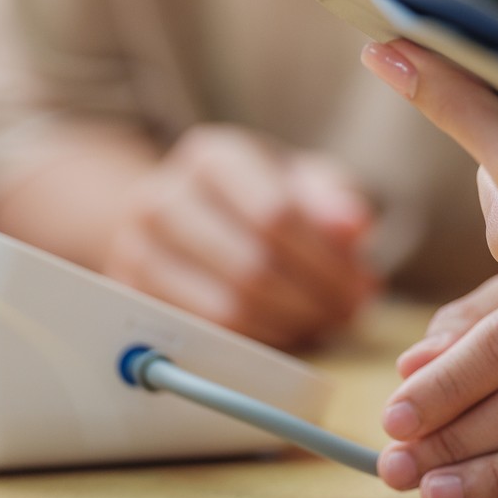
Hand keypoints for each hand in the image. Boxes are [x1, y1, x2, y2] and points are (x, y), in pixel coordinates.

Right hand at [101, 125, 376, 349]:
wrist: (183, 210)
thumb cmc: (256, 193)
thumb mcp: (300, 180)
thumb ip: (332, 198)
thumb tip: (355, 226)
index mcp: (211, 157)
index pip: (275, 214)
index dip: (325, 259)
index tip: (361, 282)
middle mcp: (163, 197)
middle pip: (252, 265)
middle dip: (314, 299)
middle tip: (349, 311)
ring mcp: (138, 248)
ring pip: (227, 307)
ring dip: (289, 325)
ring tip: (323, 321)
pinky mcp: (135, 296)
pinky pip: (206, 334)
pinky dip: (257, 340)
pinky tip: (286, 330)